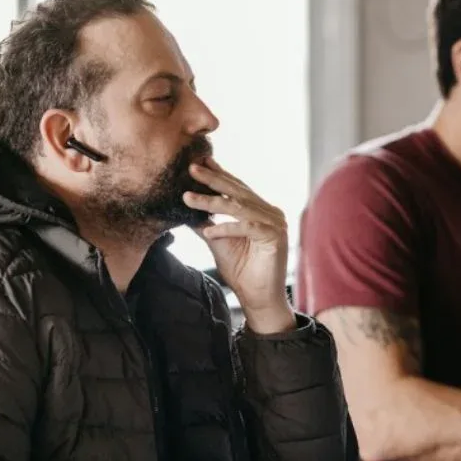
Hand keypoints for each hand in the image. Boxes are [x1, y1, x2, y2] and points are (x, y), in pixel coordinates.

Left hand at [183, 158, 295, 333]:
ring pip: (239, 207)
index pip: (236, 188)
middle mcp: (270, 212)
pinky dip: (226, 228)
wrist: (258, 298)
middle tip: (191, 168)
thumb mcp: (216, 241)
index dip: (218, 174)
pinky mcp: (276, 236)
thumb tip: (184, 206)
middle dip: (213, 179)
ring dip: (211, 202)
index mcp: (259, 210)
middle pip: (238, 192)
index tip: (199, 162)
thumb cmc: (241, 270)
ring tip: (188, 198)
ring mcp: (276, 223)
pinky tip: (208, 231)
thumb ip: (205, 223)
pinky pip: (247, 227)